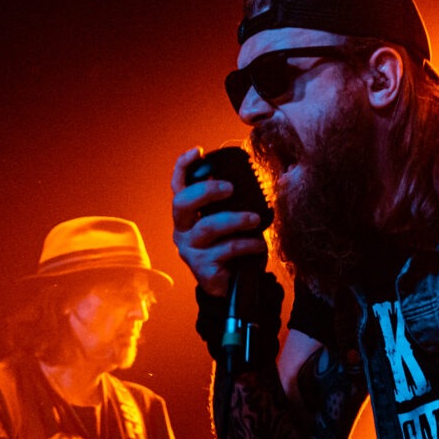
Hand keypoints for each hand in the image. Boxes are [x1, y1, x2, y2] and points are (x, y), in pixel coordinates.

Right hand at [171, 147, 268, 296]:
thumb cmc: (231, 247)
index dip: (183, 167)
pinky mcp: (204, 269)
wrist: (232, 287)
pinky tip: (260, 245)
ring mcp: (191, 251)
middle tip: (231, 188)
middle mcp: (183, 231)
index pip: (178, 186)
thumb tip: (250, 179)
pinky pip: (228, 250)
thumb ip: (231, 204)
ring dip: (236, 219)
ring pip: (209, 227)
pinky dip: (248, 244)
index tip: (198, 151)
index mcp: (187, 215)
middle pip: (182, 203)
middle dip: (207, 190)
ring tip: (255, 219)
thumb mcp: (228, 222)